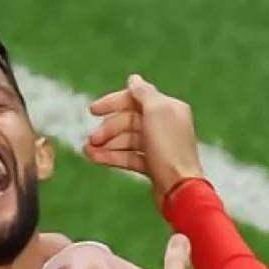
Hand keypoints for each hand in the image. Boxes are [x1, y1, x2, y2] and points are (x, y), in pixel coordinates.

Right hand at [86, 74, 203, 205]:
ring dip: (106, 145)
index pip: (135, 98)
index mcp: (167, 108)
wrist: (180, 189)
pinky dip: (112, 157)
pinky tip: (95, 159)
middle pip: (129, 121)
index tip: (92, 110)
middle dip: (108, 129)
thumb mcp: (156, 112)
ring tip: (88, 152)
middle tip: (92, 140)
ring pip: (127, 141)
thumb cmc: (169, 148)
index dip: (113, 103)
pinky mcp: (153, 166)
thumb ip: (144, 93)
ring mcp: (158, 147)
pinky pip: (129, 157)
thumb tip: (133, 79)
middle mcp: (164, 125)